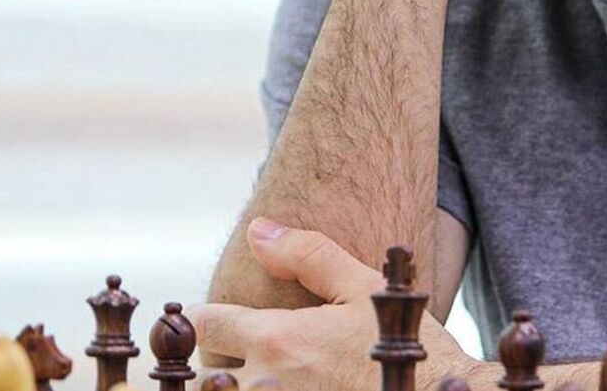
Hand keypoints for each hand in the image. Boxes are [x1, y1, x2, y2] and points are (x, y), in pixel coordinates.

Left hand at [190, 219, 483, 390]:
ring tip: (258, 378)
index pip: (204, 324)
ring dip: (232, 389)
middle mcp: (268, 385)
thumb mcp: (363, 288)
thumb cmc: (405, 345)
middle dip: (211, 365)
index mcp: (278, 339)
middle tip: (233, 356)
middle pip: (201, 379)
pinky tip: (287, 389)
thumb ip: (307, 255)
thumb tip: (256, 231)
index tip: (214, 318)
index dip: (204, 317)